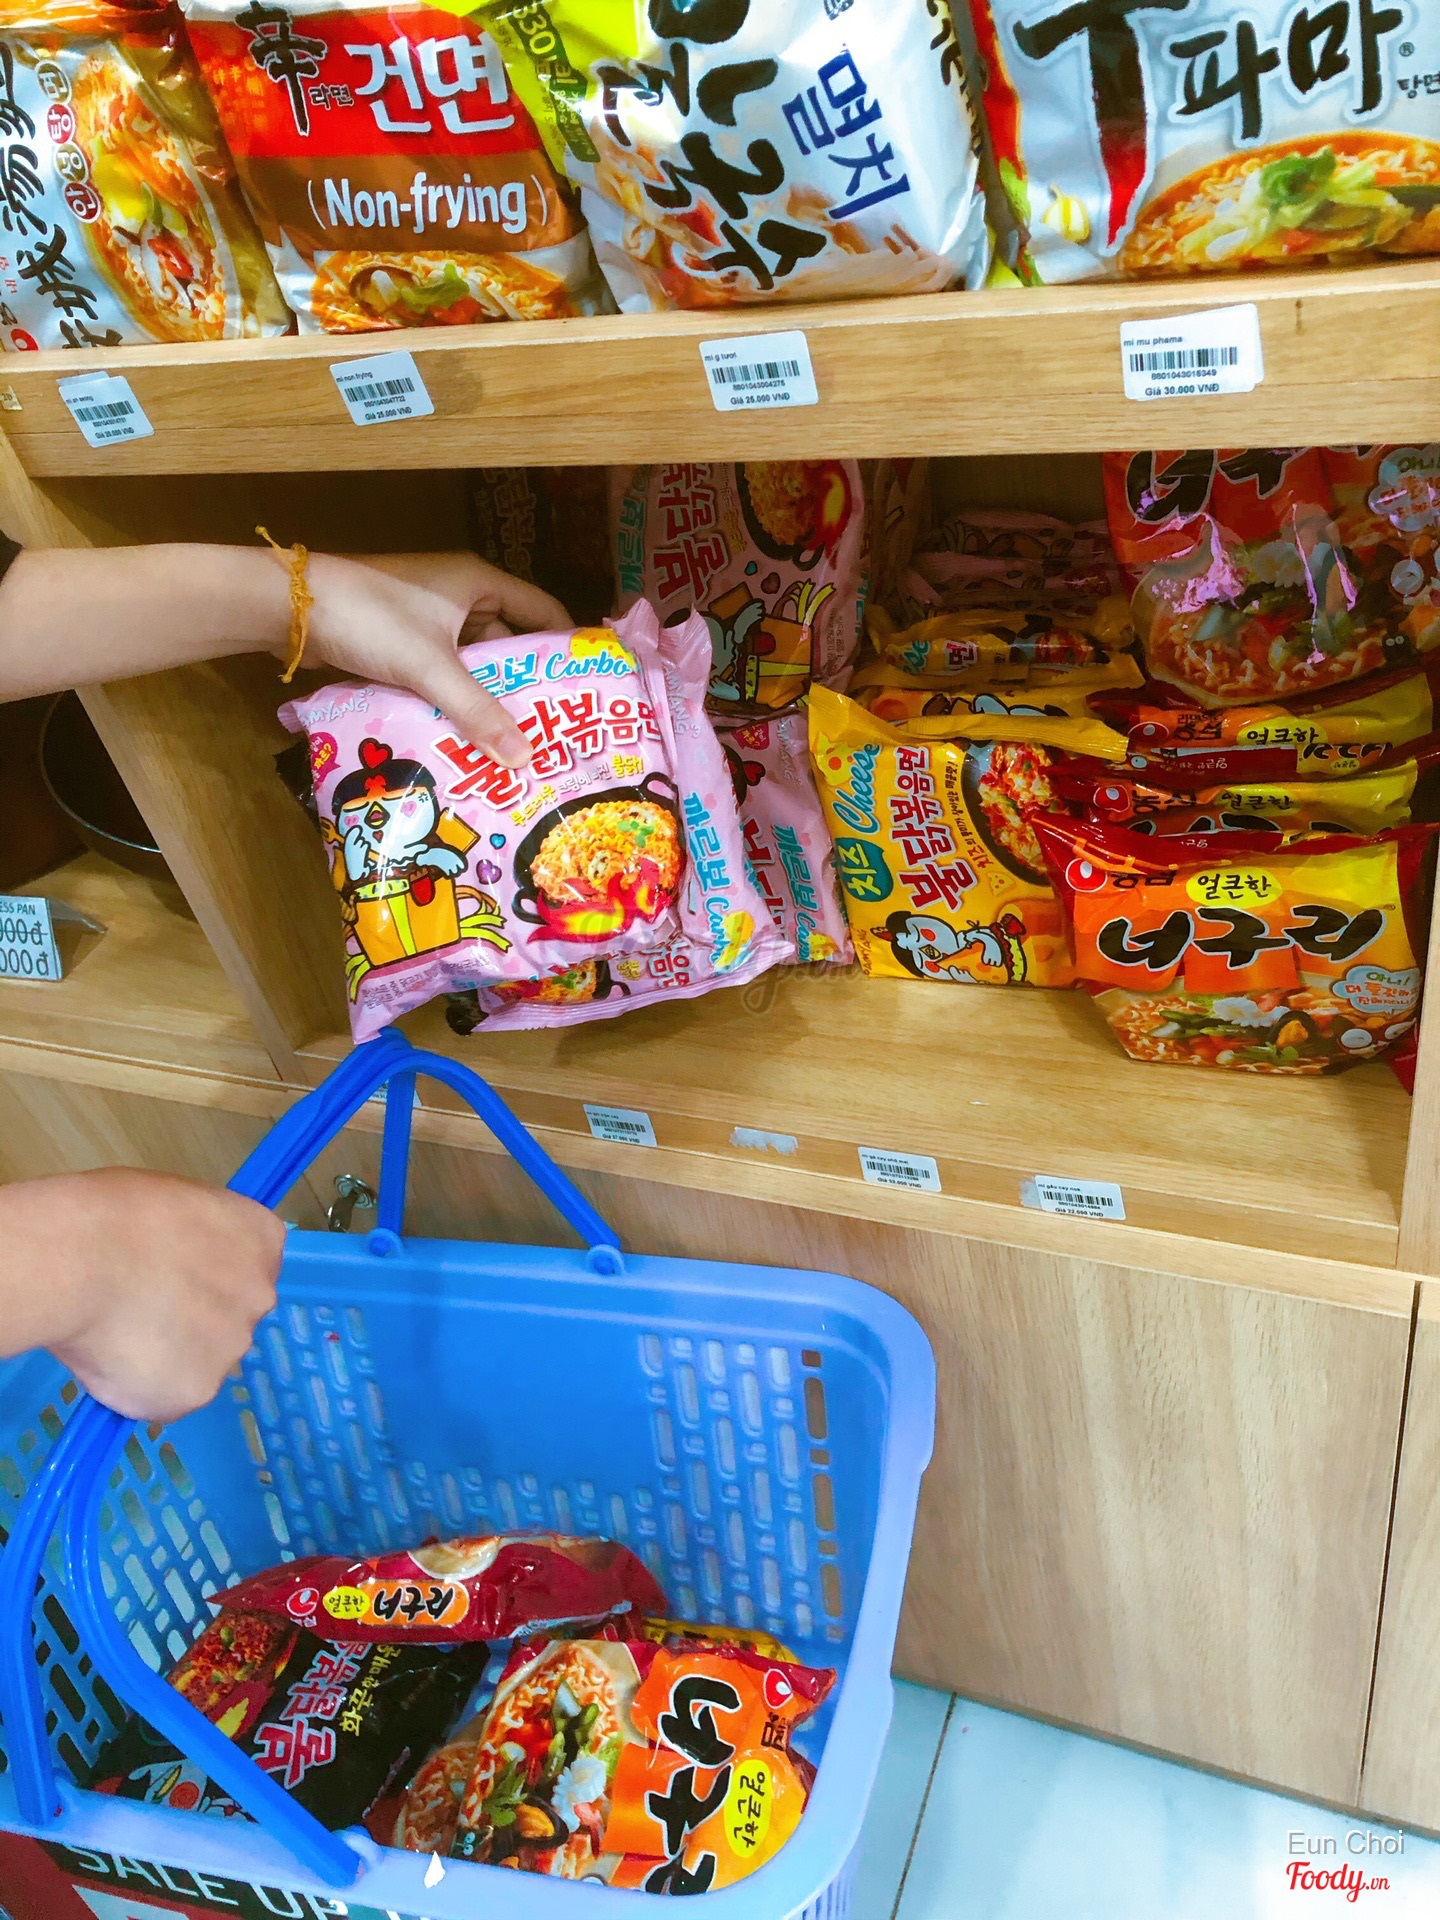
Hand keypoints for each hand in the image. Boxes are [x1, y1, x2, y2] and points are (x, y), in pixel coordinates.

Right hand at [0, 1169, 284, 1422]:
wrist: (85, 1259)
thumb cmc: (117, 1214)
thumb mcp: (175, 1206)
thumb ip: (194, 1245)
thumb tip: (174, 1270)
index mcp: (262, 1239)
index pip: (247, 1268)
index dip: (206, 1277)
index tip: (172, 1279)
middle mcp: (261, 1296)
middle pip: (230, 1319)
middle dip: (192, 1321)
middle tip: (139, 1311)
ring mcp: (233, 1347)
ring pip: (199, 1362)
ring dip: (166, 1357)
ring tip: (116, 1333)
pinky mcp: (199, 1391)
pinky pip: (169, 1397)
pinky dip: (142, 1388)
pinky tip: (113, 1360)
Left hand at [301, 552, 571, 769]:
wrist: (291, 609)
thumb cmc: (371, 618)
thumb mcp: (431, 666)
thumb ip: (478, 711)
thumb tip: (526, 759)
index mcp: (478, 583)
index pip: (542, 611)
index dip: (565, 647)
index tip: (584, 690)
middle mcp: (459, 597)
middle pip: (508, 644)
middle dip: (524, 686)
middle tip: (551, 733)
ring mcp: (428, 621)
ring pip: (472, 665)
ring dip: (485, 699)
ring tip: (513, 745)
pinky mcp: (401, 644)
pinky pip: (441, 675)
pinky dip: (452, 701)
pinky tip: (465, 738)